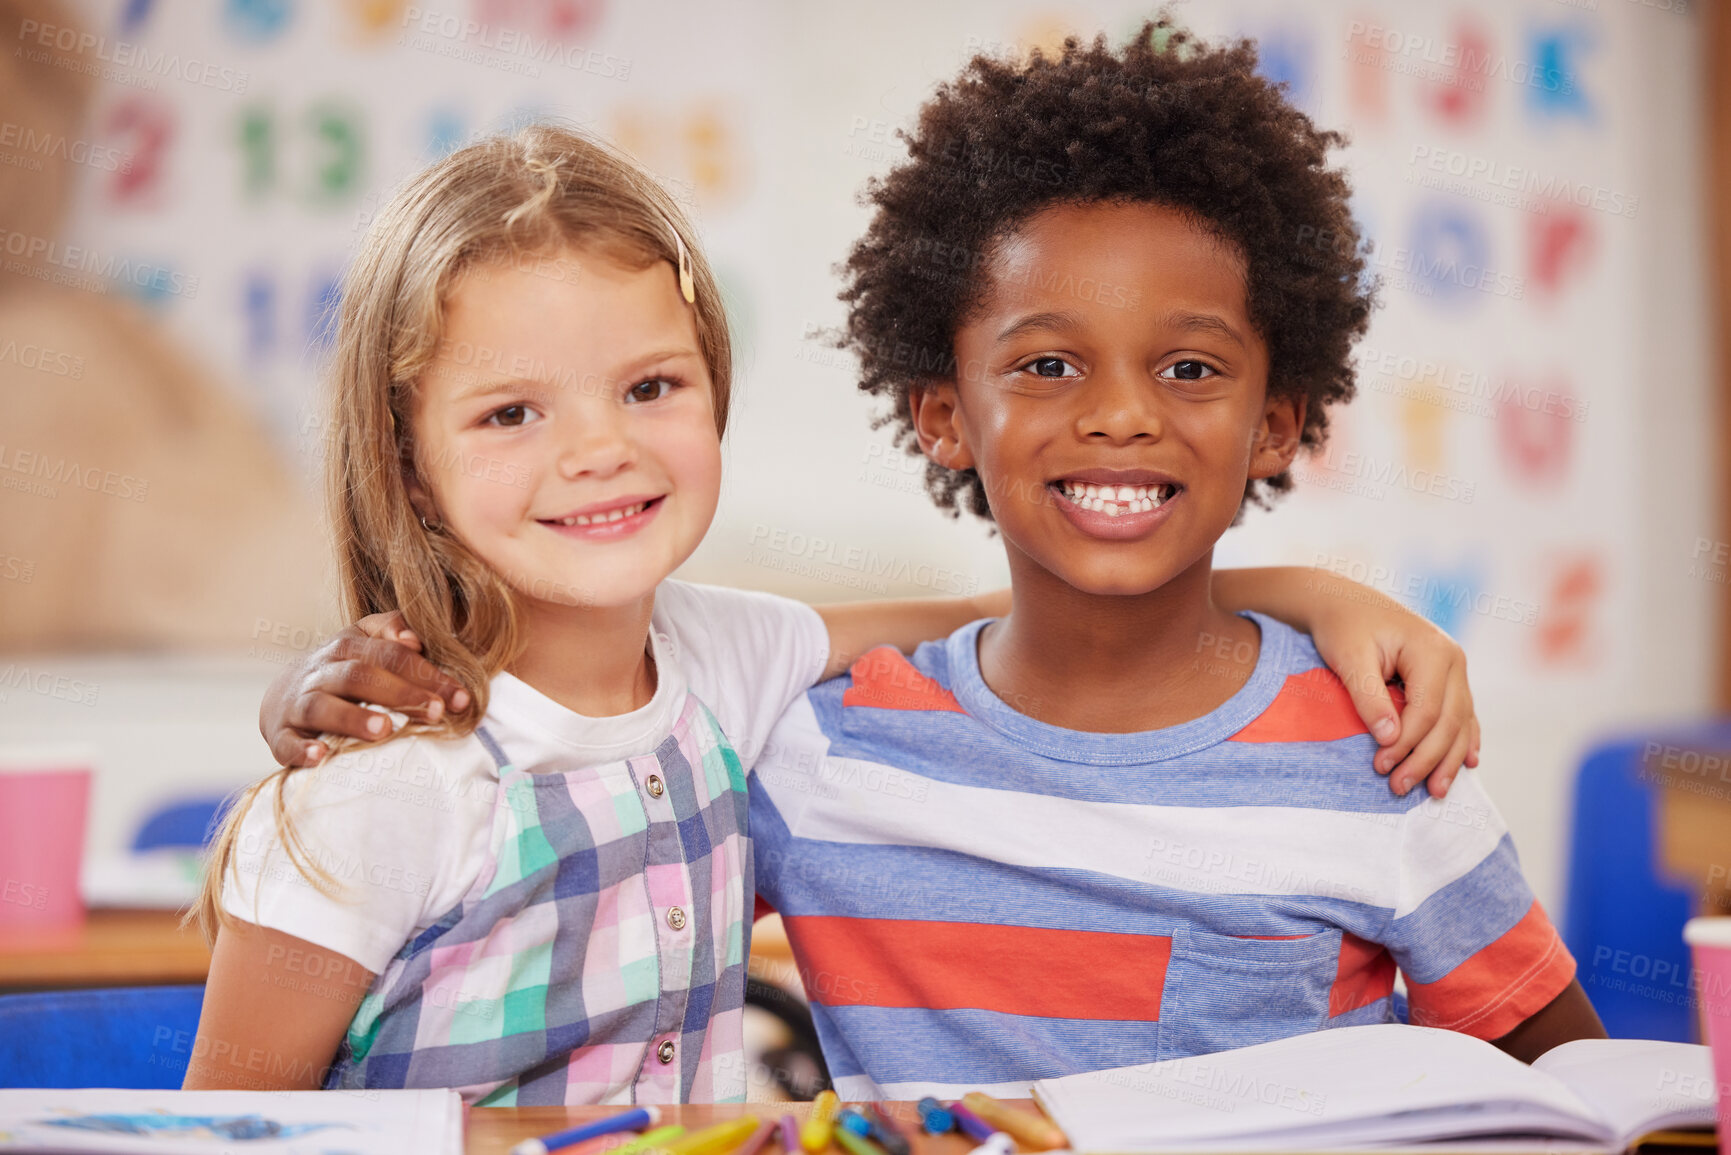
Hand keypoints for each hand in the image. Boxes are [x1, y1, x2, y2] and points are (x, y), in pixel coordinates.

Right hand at [259, 612, 468, 766]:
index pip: (390, 655)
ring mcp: (297, 704)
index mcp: (347, 647)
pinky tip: (322, 756)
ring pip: (322, 706)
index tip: (461, 697)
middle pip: (359, 676)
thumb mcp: (364, 642)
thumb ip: (390, 631)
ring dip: (352, 718)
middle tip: (435, 711)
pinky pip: (287, 743)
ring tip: (384, 730)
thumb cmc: (341, 670)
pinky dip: (302, 750)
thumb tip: (414, 639)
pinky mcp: (280, 736)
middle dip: (400, 693)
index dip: (426, 673)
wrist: (283, 696)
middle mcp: (321, 672)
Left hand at [1311, 606, 1479, 797]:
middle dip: (1427, 759)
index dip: (1407, 743)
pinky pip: (1463, 714)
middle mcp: (1453, 659)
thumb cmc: (1344, 627)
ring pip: (1461, 723)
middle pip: (1449, 721)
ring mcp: (1456, 669)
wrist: (1345, 603)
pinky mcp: (1449, 678)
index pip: (1427, 710)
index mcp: (1433, 650)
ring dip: (1448, 759)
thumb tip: (1390, 738)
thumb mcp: (1350, 658)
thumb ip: (1369, 697)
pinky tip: (1467, 763)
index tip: (1381, 766)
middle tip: (1400, 787)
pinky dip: (1463, 740)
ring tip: (1434, 791)